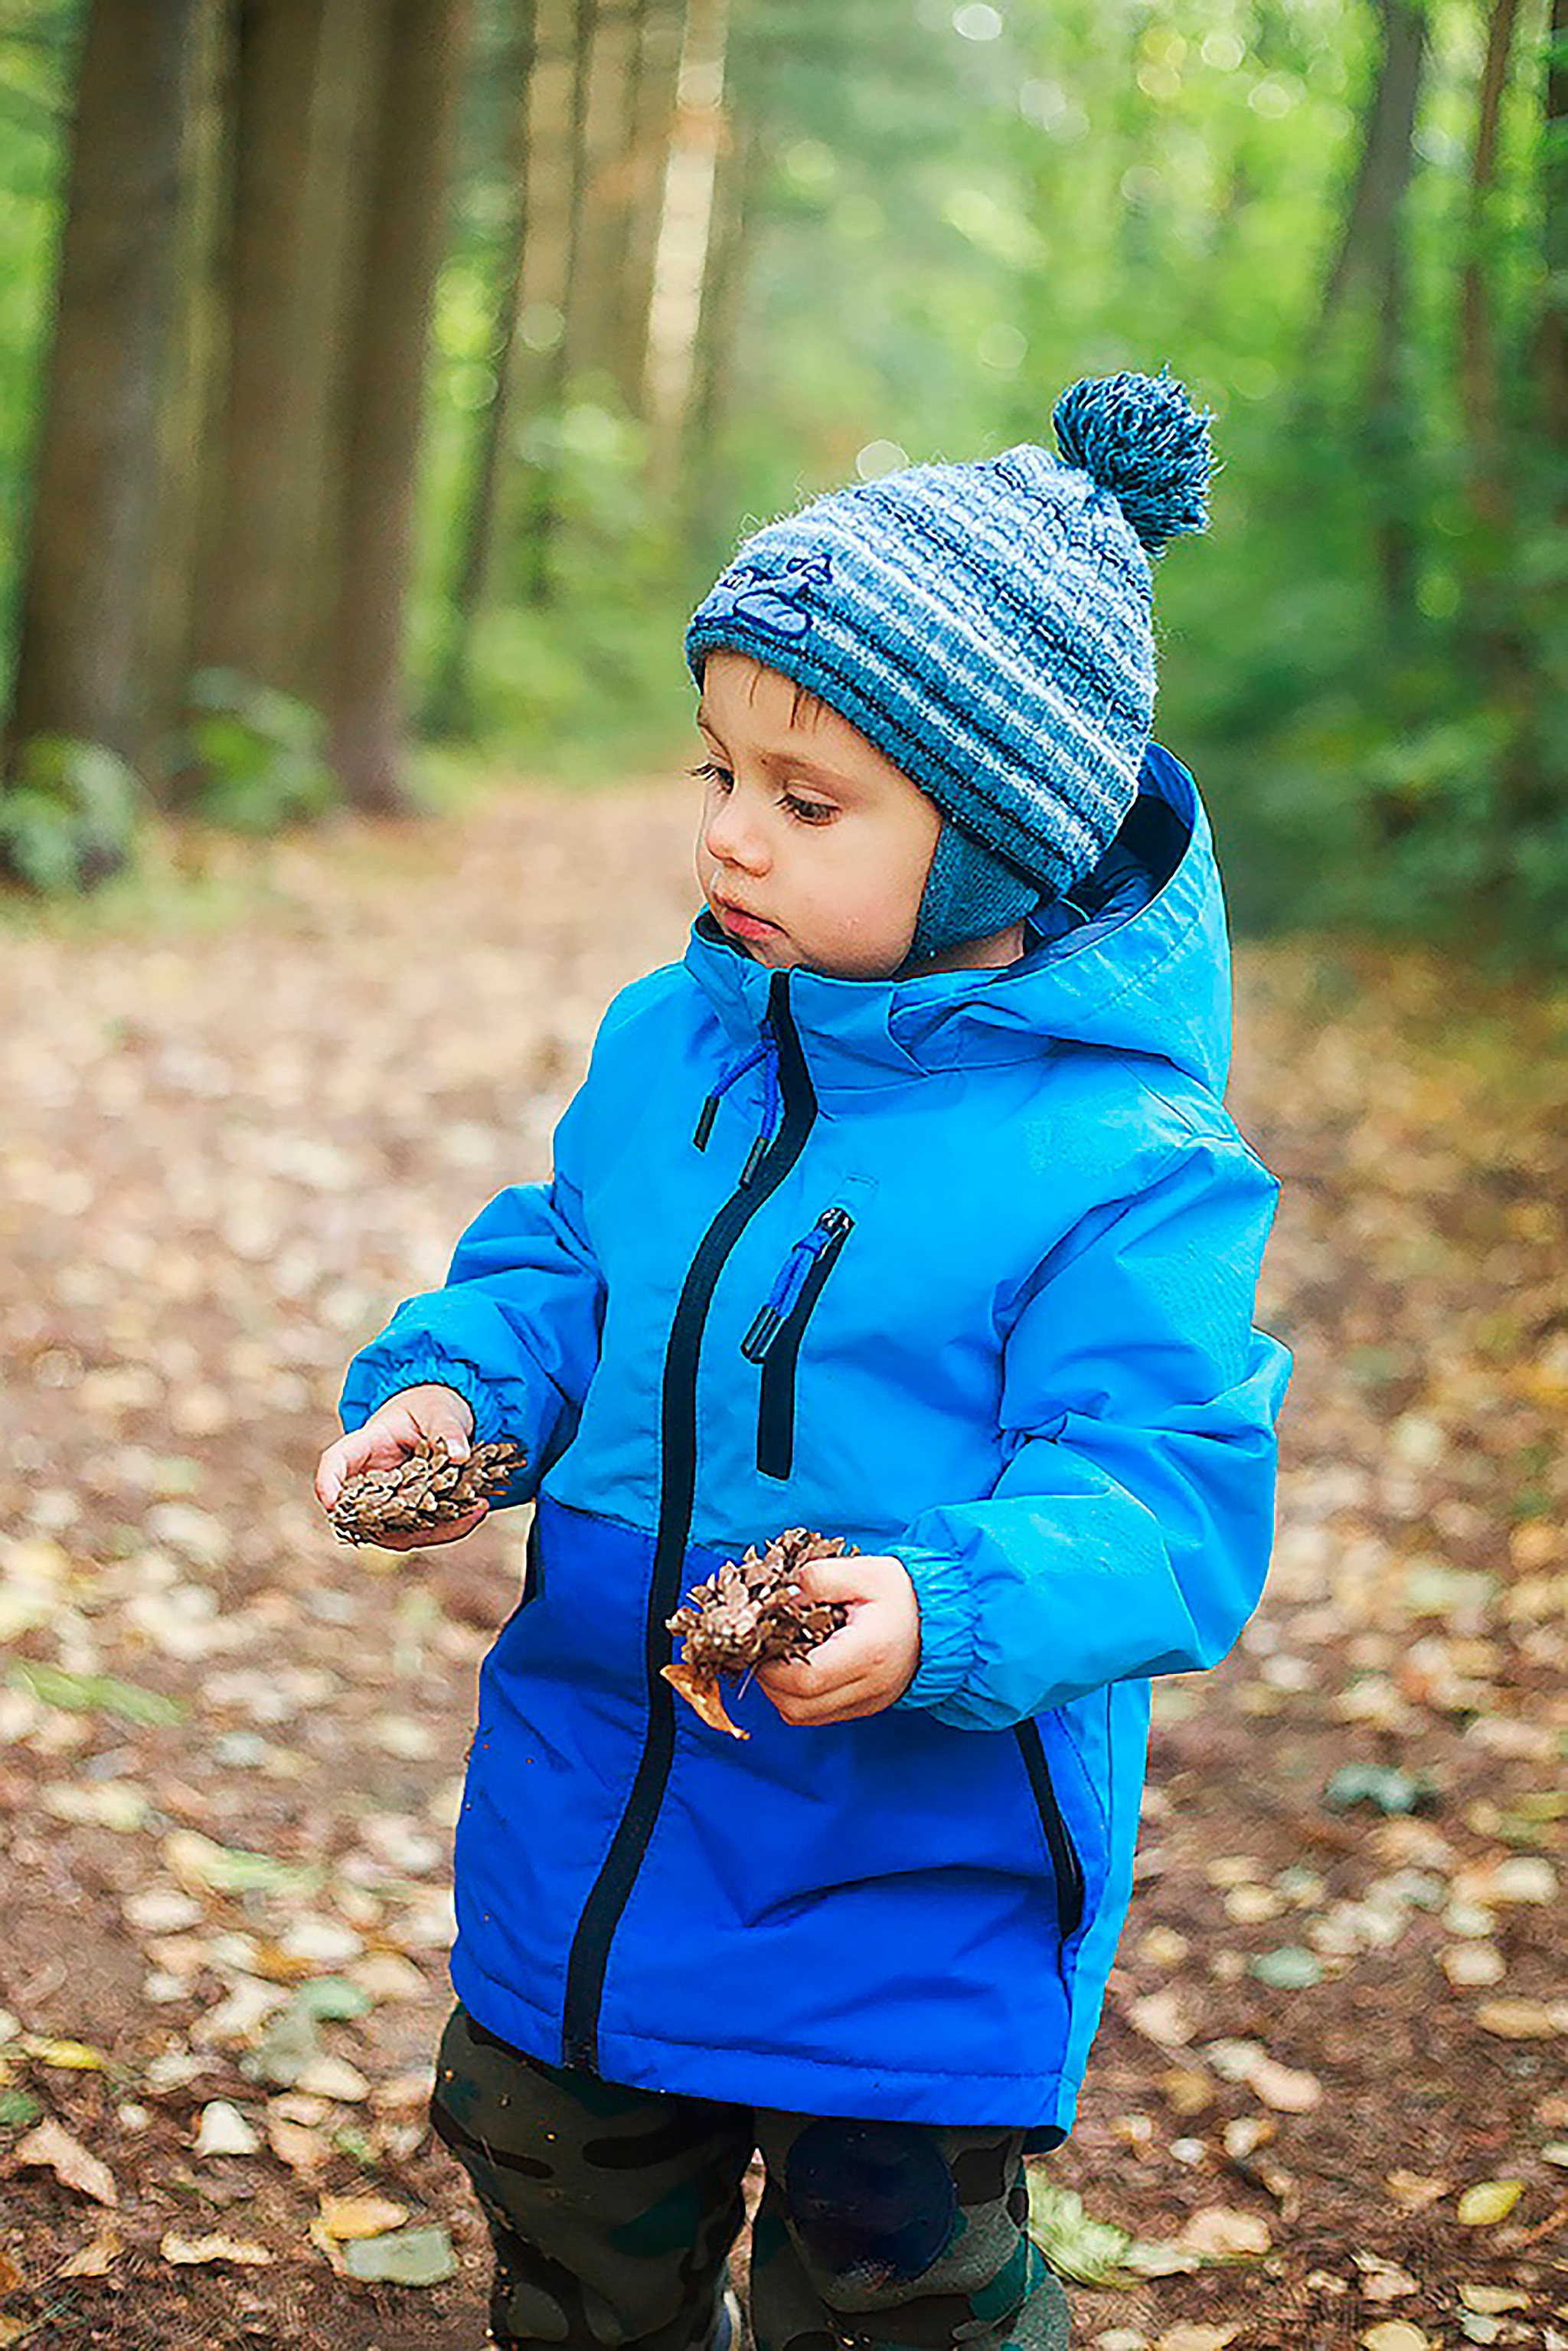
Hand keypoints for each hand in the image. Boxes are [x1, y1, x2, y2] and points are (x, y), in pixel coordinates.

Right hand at [314, 1384, 485, 1549]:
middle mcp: (370, 1479)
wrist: (442, 1419)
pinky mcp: (409, 1514)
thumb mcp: (440, 1410)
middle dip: (401, 1522)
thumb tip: (458, 1454)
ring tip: (475, 1508)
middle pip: (365, 1512)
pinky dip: (448, 1528)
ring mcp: (387, 1501)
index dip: (328, 1483)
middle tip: (448, 1510)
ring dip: (434, 1529)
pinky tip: (477, 1510)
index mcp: (367, 1444)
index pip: (336, 1462)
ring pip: (395, 1532)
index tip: (330, 1503)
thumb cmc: (432, 1407)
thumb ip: (447, 1429)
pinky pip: (421, 1531)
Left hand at [757, 1552, 920, 1726]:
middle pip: (798, 1708)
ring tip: (783, 1656)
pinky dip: (800, 1697)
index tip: (766, 1641)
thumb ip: (819, 1577)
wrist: (941, 1619)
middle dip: (771, 1681)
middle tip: (767, 1649)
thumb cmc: (905, 1594)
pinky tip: (802, 1666)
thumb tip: (783, 1598)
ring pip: (803, 1716)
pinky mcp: (865, 1708)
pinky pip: (818, 1715)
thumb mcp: (865, 1570)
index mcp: (868, 1652)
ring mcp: (868, 1702)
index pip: (806, 1679)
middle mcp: (869, 1687)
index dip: (773, 1665)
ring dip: (782, 1692)